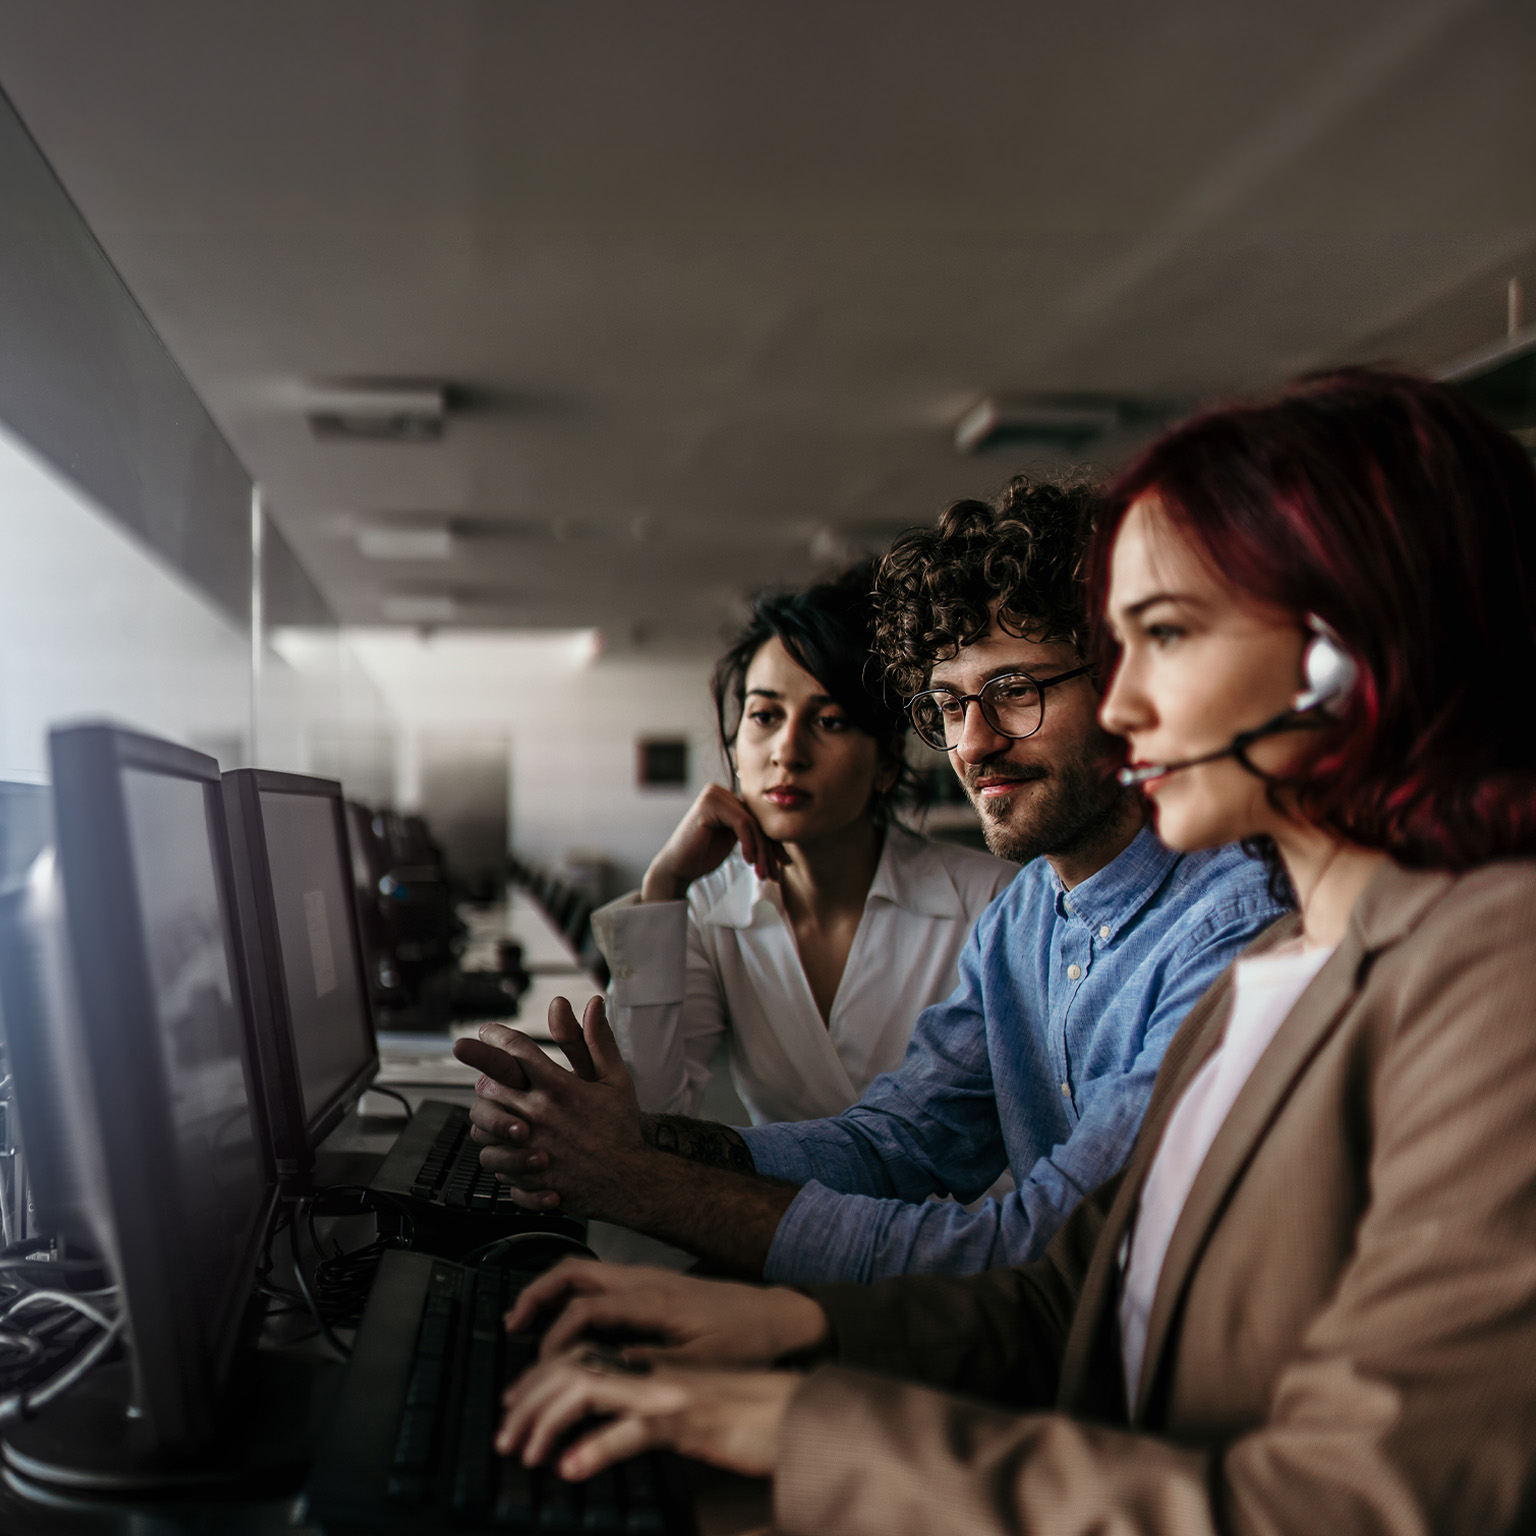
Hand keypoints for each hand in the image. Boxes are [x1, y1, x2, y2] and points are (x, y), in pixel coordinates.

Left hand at [453, 996, 649, 1217]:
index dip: (494, 1035)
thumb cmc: (622, 1128)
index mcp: (559, 1087)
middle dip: (485, 1075)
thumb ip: (597, 1040)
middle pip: (488, 1084)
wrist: (630, 1181)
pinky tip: (510, 1147)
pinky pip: (491, 1160)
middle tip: (492, 1074)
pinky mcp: (525, 1176)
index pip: (514, 1050)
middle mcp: (540, 1115)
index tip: (485, 1032)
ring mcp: (529, 1147)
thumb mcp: (615, 1078)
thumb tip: (593, 1003)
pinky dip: (495, 1152)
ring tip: (500, 1112)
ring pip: (481, 1126)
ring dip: (486, 1117)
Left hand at [497, 1350, 801, 1480]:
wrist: (800, 1411)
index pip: (580, 1357)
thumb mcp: (688, 1411)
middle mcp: (652, 1370)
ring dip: (547, 1418)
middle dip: (528, 1398)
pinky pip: (632, 1430)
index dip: (538, 1378)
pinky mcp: (688, 1420)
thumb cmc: (750, 1415)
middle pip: (572, 1367)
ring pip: (589, 1388)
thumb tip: (600, 1437)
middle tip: (505, 1435)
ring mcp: (668, 1392)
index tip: (513, 1408)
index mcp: (650, 1366)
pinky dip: (597, 1448)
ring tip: (524, 1451)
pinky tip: (571, 1468)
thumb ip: (646, 1414)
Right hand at [504, 1258, 829, 1367]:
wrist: (782, 1315)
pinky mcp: (655, 1284)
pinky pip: (601, 1279)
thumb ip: (650, 1364)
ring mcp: (649, 1277)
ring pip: (586, 1271)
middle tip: (513, 1324)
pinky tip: (570, 1319)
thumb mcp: (701, 1362)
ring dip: (552, 1291)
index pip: (586, 1309)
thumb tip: (604, 1371)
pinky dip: (574, 1293)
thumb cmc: (749, 1339)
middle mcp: (646, 1279)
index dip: (557, 1338)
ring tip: (528, 1319)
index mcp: (654, 1298)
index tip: (545, 1368)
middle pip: (575, 1271)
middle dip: (537, 1294)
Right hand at [640, 783, 783, 901]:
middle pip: (757, 821)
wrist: (677, 868)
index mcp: (727, 798)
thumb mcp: (734, 840)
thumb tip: (783, 834)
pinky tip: (749, 861)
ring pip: (752, 824)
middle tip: (775, 874)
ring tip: (763, 873)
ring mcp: (715, 794)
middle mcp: (721, 791)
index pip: (758, 820)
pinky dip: (749, 844)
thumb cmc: (703, 856)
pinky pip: (742, 823)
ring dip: (762, 852)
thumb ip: (752, 831)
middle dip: (769, 850)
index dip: (773, 843)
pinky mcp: (710, 804)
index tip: (783, 864)